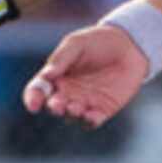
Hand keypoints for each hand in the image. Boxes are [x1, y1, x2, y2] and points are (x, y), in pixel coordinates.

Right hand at [22, 24, 149, 128]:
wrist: (129, 45)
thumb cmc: (98, 41)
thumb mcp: (76, 44)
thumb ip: (61, 59)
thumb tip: (45, 76)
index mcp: (55, 77)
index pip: (38, 90)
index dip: (32, 98)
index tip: (34, 104)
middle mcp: (66, 93)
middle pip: (53, 106)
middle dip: (53, 107)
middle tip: (57, 104)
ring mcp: (84, 102)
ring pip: (71, 116)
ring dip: (71, 114)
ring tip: (75, 107)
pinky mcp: (102, 109)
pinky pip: (92, 121)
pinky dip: (89, 121)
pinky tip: (91, 116)